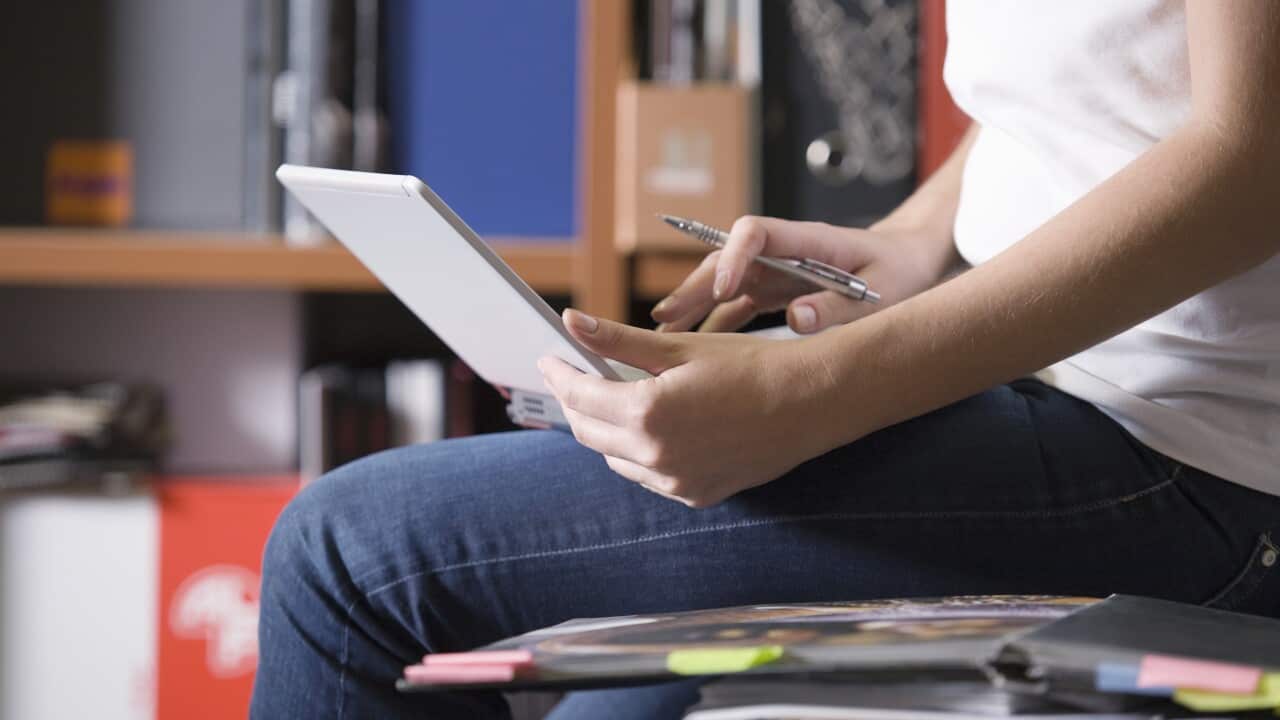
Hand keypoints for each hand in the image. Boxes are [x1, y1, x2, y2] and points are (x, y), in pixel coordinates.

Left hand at [538, 309, 844, 507]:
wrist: (809, 403)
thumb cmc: (749, 366)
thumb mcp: (680, 347)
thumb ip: (618, 342)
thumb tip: (571, 324)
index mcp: (648, 413)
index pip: (580, 396)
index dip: (559, 375)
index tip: (549, 359)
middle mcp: (655, 456)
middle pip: (589, 431)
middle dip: (576, 402)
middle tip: (573, 375)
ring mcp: (675, 482)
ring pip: (615, 458)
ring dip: (606, 429)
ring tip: (612, 398)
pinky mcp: (694, 494)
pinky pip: (647, 476)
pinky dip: (637, 452)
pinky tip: (649, 428)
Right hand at [650, 216, 952, 333]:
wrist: (907, 263)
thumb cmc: (899, 271)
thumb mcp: (883, 290)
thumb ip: (839, 305)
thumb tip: (797, 319)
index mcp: (806, 241)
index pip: (755, 232)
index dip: (734, 257)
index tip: (725, 290)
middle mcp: (781, 252)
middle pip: (725, 259)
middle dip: (695, 287)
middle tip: (666, 318)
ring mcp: (773, 271)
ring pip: (721, 283)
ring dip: (692, 305)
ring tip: (661, 334)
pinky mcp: (772, 291)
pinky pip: (733, 306)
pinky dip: (710, 323)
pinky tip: (687, 346)